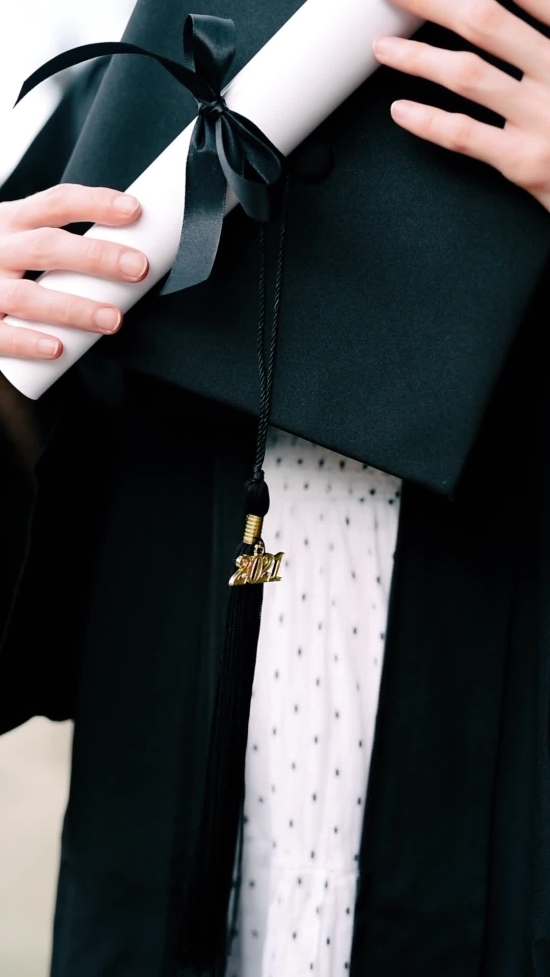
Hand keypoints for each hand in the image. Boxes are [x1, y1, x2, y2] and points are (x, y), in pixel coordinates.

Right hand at [0, 185, 147, 359]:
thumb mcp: (22, 243)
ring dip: (74, 308)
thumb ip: (63, 249)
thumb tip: (130, 261)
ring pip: (27, 296)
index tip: (134, 210)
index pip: (56, 203)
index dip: (95, 204)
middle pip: (46, 246)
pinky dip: (29, 342)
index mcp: (12, 221)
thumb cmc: (5, 268)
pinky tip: (57, 348)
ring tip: (113, 320)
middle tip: (138, 268)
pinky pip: (3, 335)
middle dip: (96, 256)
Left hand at [373, 0, 549, 211]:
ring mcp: (541, 118)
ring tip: (383, 47)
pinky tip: (400, 111)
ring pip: (468, 74)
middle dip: (434, 2)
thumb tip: (525, 5)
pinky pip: (466, 136)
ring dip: (418, 57)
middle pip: (485, 21)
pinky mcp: (525, 161)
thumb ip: (547, 28)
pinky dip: (428, 121)